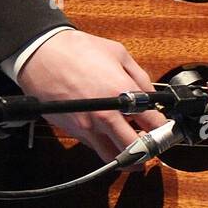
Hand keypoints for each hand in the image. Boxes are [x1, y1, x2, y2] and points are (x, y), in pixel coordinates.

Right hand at [17, 30, 165, 164]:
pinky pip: (95, 147)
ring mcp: (88, 127)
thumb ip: (140, 77)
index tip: (166, 129)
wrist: (40, 54)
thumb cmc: (79, 50)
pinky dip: (107, 146)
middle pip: (136, 149)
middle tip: (152, 145)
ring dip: (127, 156)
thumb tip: (152, 94)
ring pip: (114, 157)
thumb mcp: (119, 54)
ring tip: (133, 148)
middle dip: (149, 150)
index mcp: (122, 94)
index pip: (153, 123)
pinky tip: (110, 135)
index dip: (164, 129)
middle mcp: (106, 115)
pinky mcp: (73, 131)